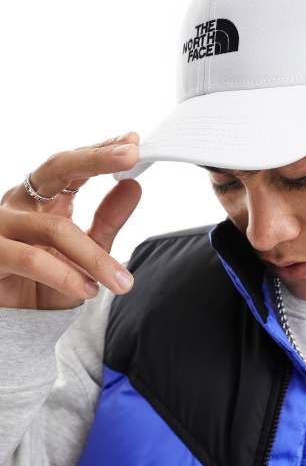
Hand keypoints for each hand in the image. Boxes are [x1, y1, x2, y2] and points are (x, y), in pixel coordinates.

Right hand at [0, 131, 141, 309]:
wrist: (11, 323)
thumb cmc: (42, 284)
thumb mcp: (84, 252)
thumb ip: (106, 221)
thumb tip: (134, 186)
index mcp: (41, 198)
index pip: (73, 165)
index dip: (101, 151)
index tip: (133, 142)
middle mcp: (20, 204)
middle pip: (57, 168)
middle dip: (96, 159)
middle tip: (131, 155)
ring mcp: (2, 227)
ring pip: (55, 228)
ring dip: (95, 257)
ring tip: (122, 281)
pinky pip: (31, 259)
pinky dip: (65, 275)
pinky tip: (89, 290)